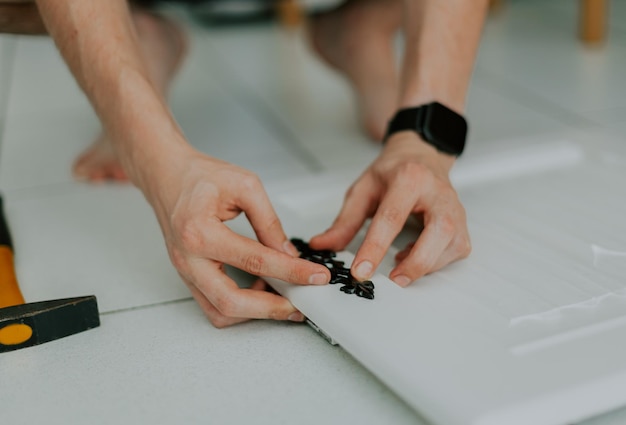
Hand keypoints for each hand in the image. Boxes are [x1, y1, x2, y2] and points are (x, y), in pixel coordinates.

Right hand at [145, 147, 329, 327]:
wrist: (167, 175)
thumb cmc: (199, 177)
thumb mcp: (245, 186)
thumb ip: (269, 222)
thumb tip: (288, 254)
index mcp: (200, 231)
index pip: (255, 261)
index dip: (291, 272)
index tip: (314, 277)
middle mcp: (188, 258)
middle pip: (231, 302)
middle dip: (270, 309)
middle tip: (298, 305)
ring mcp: (186, 271)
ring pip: (220, 312)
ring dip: (253, 313)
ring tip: (281, 299)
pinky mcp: (189, 277)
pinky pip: (213, 305)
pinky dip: (239, 307)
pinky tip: (259, 292)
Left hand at [310, 132, 470, 285]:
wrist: (421, 155)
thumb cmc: (393, 172)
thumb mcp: (363, 189)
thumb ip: (344, 220)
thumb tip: (323, 245)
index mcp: (409, 178)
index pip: (392, 217)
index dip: (375, 247)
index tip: (361, 270)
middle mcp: (438, 192)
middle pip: (438, 231)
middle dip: (416, 262)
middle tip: (393, 280)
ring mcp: (455, 207)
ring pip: (452, 243)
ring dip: (427, 264)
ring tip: (401, 267)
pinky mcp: (462, 223)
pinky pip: (456, 249)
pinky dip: (437, 261)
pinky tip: (417, 256)